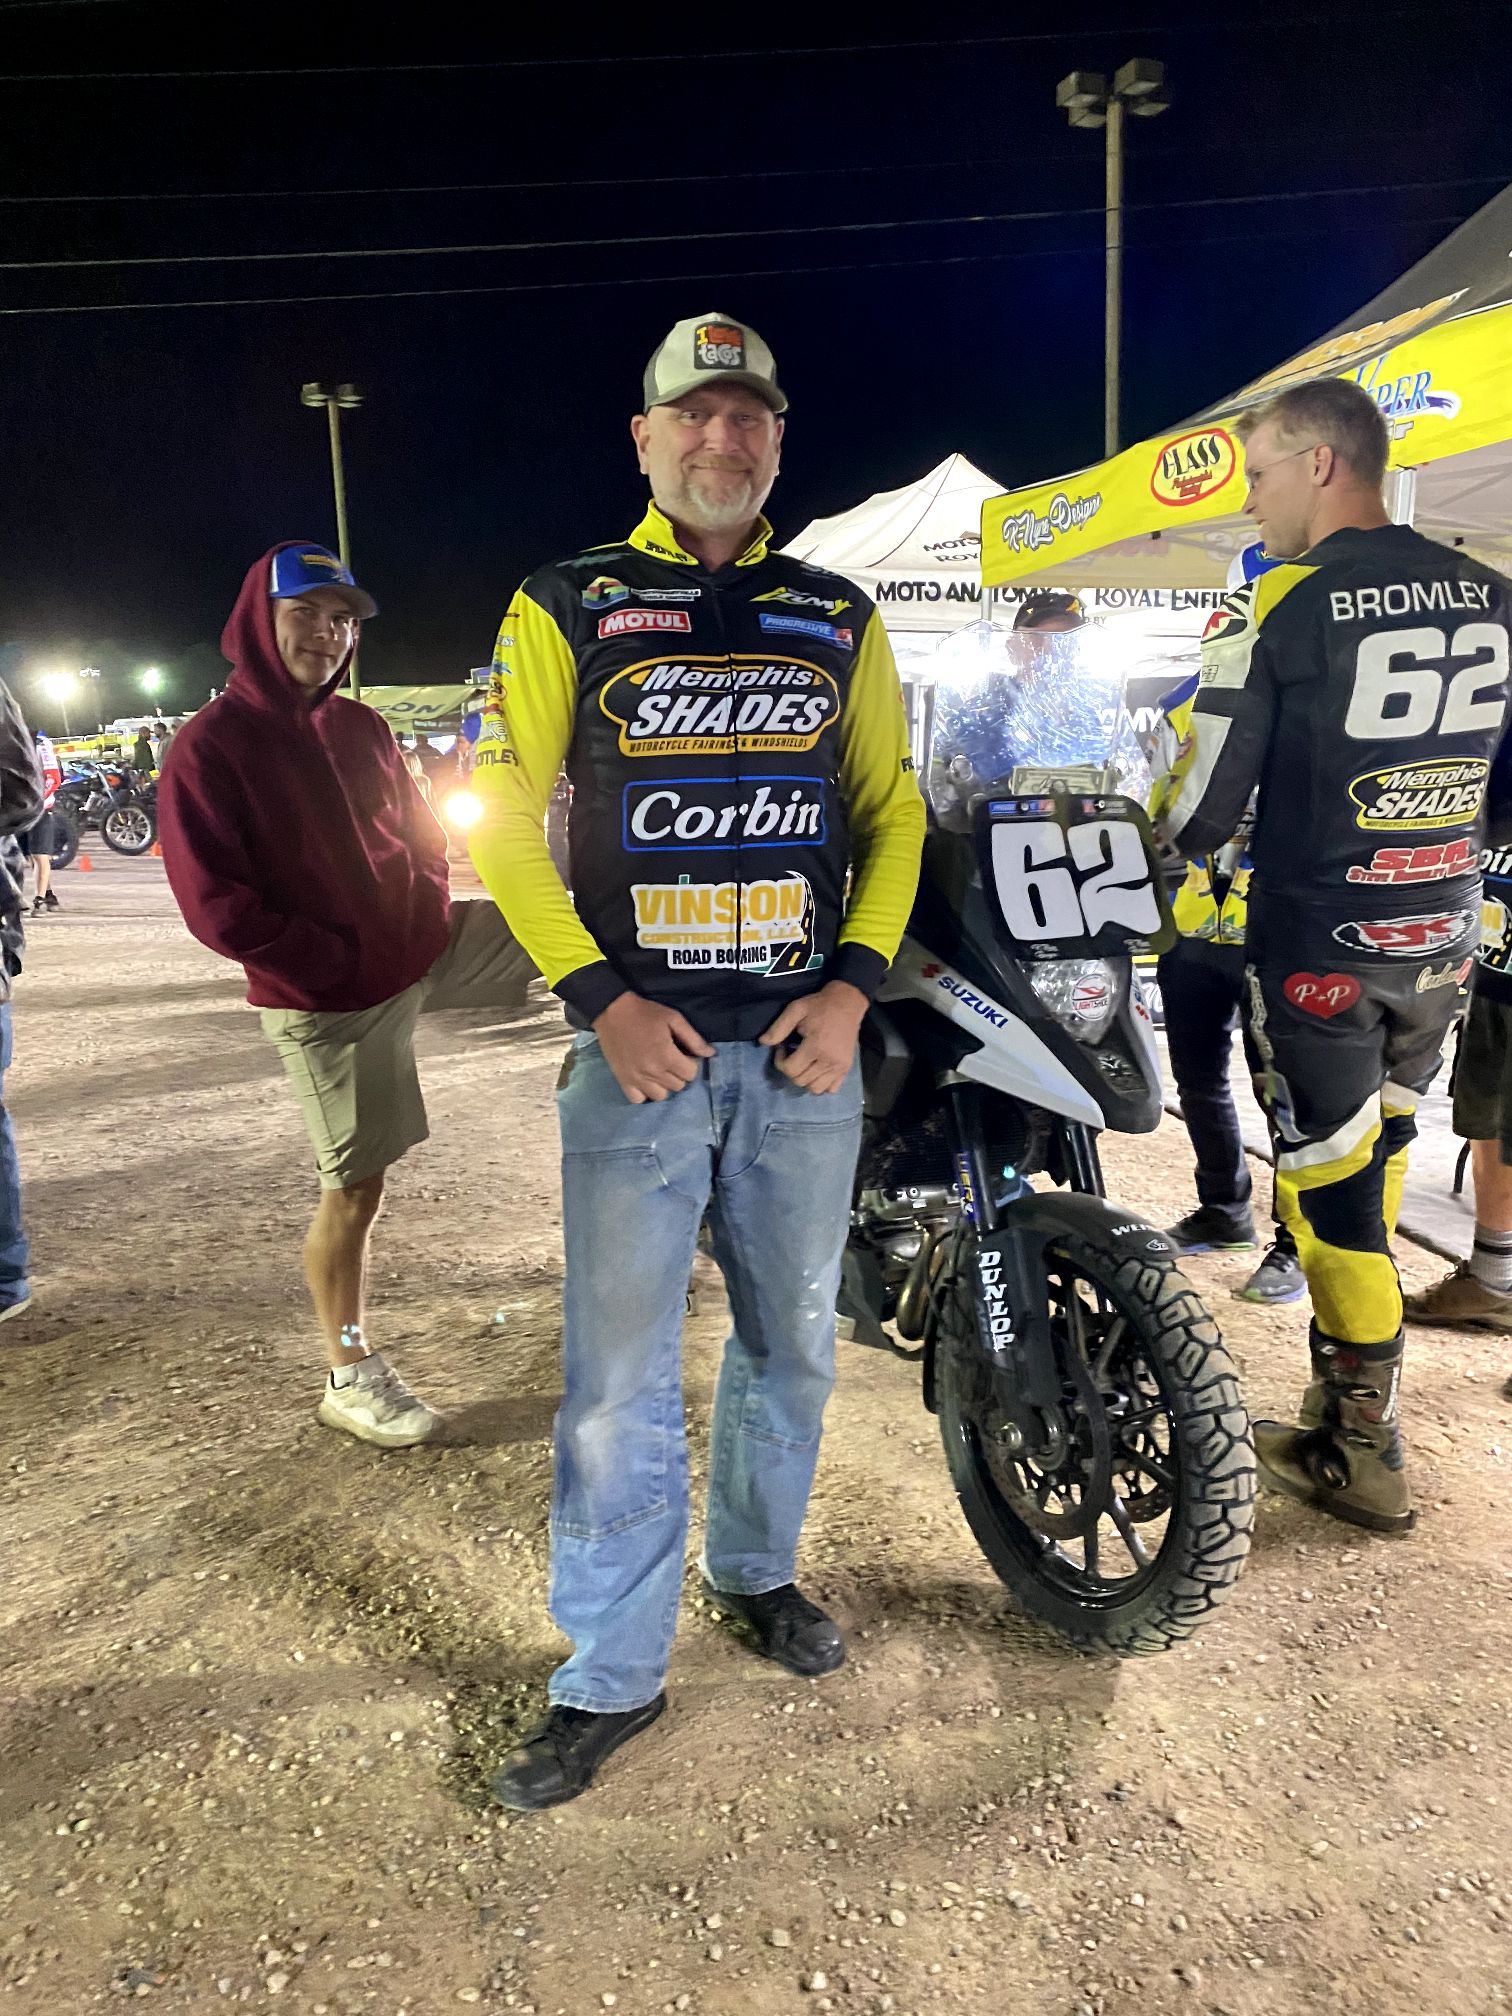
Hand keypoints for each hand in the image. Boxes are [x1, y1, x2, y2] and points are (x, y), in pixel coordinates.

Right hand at [592, 991, 713, 1103]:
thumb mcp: (674, 1019)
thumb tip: (710, 1054)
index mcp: (666, 1056)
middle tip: (671, 1060)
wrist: (612, 1011)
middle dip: (679, 1073)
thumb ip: (693, 1038)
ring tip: (659, 1071)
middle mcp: (652, 1071)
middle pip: (678, 1086)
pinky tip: (646, 1081)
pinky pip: (638, 1099)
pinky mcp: (623, 1080)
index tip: (684, 1054)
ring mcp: (636, 1078)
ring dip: (664, 1084)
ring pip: (661, 1096)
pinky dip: (644, 1093)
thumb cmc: (645, 1013)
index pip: (691, 1074)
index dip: (691, 1063)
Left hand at [759, 981, 867, 1095]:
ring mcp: (840, 1067)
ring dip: (804, 1079)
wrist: (847, 1002)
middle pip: (800, 1081)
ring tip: (804, 1063)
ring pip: (815, 1089)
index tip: (782, 1048)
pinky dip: (821, 1084)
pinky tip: (816, 1070)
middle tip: (792, 1054)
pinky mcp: (846, 1069)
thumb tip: (762, 1042)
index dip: (780, 1061)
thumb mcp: (795, 1010)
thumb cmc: (819, 1005)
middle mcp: (830, 1061)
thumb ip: (778, 1028)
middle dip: (790, 1070)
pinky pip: (831, 1089)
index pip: (791, 1069)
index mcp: (816, 1046)